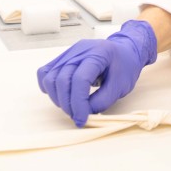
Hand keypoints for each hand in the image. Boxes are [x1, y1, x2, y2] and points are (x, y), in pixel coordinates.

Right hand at [37, 20, 156, 126]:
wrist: (124, 51)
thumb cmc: (125, 66)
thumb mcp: (120, 86)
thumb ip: (101, 101)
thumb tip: (82, 113)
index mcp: (98, 53)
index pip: (80, 80)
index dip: (78, 103)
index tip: (82, 120)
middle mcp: (79, 50)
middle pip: (62, 79)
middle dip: (67, 104)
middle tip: (77, 116)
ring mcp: (68, 52)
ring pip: (49, 77)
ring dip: (57, 97)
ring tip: (70, 107)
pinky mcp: (62, 58)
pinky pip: (45, 72)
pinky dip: (49, 87)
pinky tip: (60, 96)